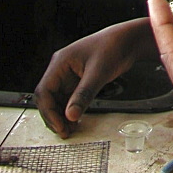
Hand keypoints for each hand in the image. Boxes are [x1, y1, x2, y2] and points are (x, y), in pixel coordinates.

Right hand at [34, 19, 154, 137]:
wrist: (128, 41)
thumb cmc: (113, 47)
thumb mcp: (98, 72)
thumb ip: (84, 94)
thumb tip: (70, 115)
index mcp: (60, 62)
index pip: (44, 91)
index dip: (49, 111)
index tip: (60, 125)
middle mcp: (61, 69)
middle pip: (48, 98)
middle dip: (54, 116)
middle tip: (65, 132)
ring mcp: (68, 75)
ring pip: (57, 100)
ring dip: (61, 115)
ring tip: (70, 130)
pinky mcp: (78, 81)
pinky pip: (68, 99)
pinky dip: (70, 111)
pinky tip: (75, 121)